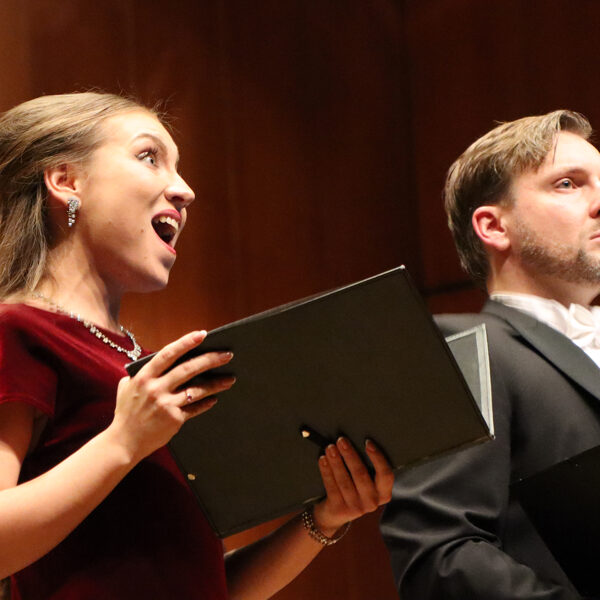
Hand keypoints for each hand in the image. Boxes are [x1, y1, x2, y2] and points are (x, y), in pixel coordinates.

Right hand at [109, 330, 234, 461]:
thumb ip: (140, 374)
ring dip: (216, 383)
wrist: (124, 443)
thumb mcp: (126, 388)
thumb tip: (157, 362)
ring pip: (197, 390)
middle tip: (227, 354)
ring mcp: (166, 404)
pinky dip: (206, 403)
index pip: (168, 354)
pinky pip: (195, 408)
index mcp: (144, 377)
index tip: (202, 334)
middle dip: (210, 360)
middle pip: (188, 369)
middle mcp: (155, 388)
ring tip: (230, 379)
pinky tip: (215, 398)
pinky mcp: (174, 419)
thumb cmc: (126, 413)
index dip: (185, 342)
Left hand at [312, 438, 393, 535]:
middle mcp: (372, 503)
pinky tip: (323, 460)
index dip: (378, 457)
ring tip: (330, 448)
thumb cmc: (352, 488)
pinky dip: (326, 471)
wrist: (334, 514)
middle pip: (361, 474)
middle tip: (341, 440)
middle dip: (350, 455)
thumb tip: (354, 441)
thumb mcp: (364, 482)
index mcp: (384, 493)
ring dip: (336, 461)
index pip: (386, 474)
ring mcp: (356, 508)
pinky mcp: (340, 510)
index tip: (367, 442)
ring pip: (344, 480)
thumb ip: (365, 467)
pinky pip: (332, 486)